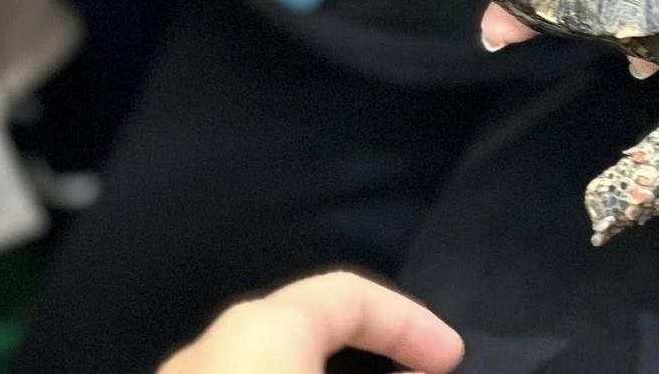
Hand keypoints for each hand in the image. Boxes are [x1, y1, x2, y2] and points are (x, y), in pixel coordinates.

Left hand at [158, 271, 462, 373]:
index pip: (353, 293)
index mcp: (259, 327)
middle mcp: (208, 348)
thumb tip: (427, 368)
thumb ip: (401, 370)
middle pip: (306, 330)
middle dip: (367, 350)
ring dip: (325, 372)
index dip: (413, 321)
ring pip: (266, 363)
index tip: (450, 357)